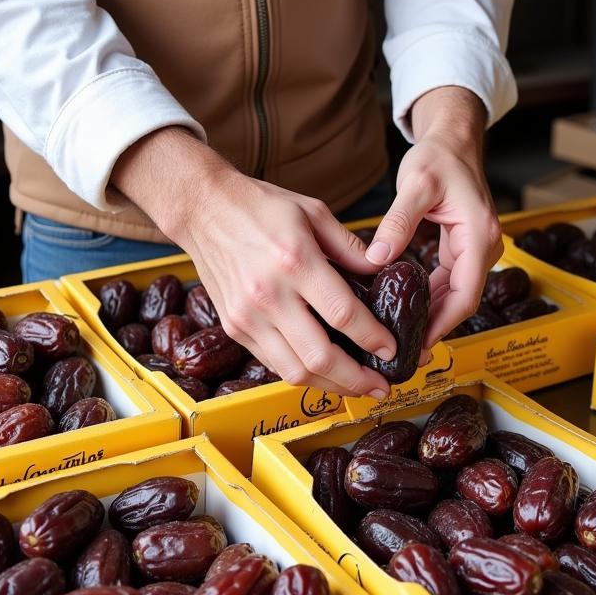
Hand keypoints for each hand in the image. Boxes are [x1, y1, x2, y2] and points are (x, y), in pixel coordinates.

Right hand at [111, 128, 395, 397]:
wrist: (203, 210)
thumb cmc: (259, 207)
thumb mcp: (313, 212)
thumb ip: (350, 247)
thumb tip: (383, 272)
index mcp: (294, 261)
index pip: (343, 314)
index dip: (373, 338)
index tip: (392, 349)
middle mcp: (269, 295)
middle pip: (320, 356)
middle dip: (357, 379)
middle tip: (381, 385)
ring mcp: (247, 316)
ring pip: (295, 372)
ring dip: (331, 386)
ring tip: (357, 387)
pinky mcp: (233, 327)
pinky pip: (273, 363)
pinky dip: (302, 373)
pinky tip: (323, 372)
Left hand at [364, 87, 501, 345]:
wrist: (454, 139)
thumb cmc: (439, 156)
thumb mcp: (416, 184)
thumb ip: (399, 221)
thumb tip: (378, 257)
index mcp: (479, 236)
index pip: (465, 295)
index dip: (442, 324)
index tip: (418, 345)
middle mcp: (484, 246)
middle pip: (462, 301)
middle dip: (436, 328)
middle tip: (404, 353)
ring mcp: (476, 249)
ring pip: (456, 294)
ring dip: (433, 316)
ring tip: (402, 339)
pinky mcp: (463, 248)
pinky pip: (450, 281)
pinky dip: (432, 298)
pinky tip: (408, 310)